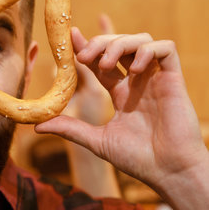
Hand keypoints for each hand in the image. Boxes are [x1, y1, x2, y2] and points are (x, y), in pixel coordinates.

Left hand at [35, 23, 206, 191]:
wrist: (168, 172)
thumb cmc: (137, 159)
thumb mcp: (96, 140)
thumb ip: (69, 128)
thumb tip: (36, 125)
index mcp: (121, 93)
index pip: (101, 61)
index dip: (85, 47)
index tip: (70, 37)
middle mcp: (137, 82)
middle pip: (118, 45)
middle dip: (99, 43)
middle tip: (83, 57)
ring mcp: (155, 79)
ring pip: (140, 40)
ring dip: (119, 44)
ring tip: (104, 63)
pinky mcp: (173, 79)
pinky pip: (165, 48)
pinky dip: (147, 50)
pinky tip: (133, 68)